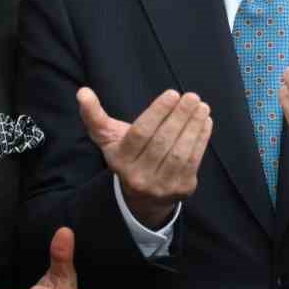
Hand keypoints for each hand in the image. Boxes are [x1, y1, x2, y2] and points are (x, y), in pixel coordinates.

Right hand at [78, 87, 211, 229]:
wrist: (144, 196)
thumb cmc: (129, 155)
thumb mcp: (109, 139)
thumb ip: (95, 116)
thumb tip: (83, 92)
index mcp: (119, 161)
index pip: (140, 133)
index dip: (158, 112)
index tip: (172, 93)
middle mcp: (138, 176)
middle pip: (162, 142)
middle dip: (180, 116)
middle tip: (192, 96)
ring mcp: (161, 185)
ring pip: (180, 152)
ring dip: (194, 126)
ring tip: (202, 106)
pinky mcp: (182, 189)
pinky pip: (194, 160)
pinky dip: (202, 139)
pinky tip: (205, 121)